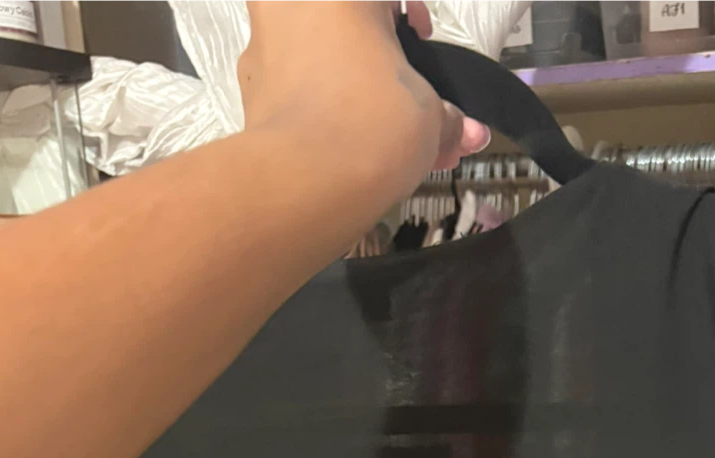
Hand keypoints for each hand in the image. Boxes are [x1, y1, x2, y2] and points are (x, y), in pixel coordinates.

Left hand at [240, 0, 489, 212]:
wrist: (304, 182)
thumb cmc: (374, 124)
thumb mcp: (430, 115)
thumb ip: (447, 116)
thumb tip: (464, 131)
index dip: (411, 14)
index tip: (419, 41)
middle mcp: (291, 3)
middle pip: (348, 28)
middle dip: (386, 69)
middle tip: (408, 104)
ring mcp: (263, 46)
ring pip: (322, 62)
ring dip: (357, 96)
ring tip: (390, 145)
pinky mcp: (250, 94)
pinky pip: (298, 93)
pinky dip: (326, 114)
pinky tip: (353, 152)